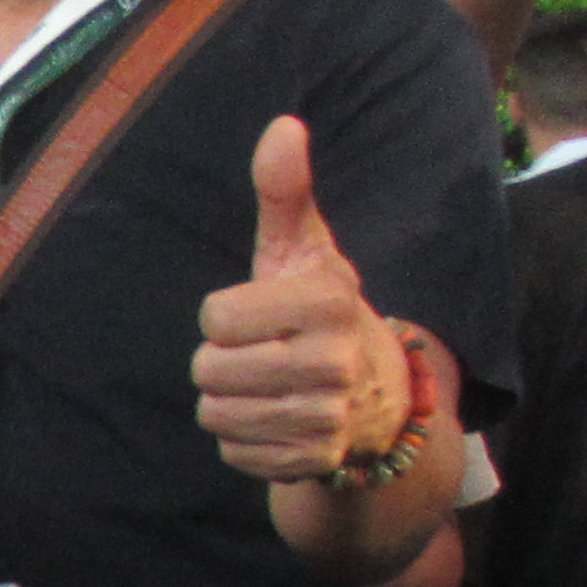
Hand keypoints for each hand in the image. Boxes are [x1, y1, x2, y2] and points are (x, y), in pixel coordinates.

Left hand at [194, 119, 412, 482]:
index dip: (223, 316)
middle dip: (220, 361)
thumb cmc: (321, 310)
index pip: (214, 318)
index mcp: (326, 302)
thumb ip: (284, 192)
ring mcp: (326, 418)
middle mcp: (333, 362)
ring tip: (265, 386)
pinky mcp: (314, 461)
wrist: (378, 393)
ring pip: (216, 415)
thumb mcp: (305, 249)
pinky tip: (275, 420)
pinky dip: (242, 440)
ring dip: (227, 402)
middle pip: (208, 370)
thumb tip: (283, 125)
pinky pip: (234, 454)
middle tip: (260, 354)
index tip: (257, 314)